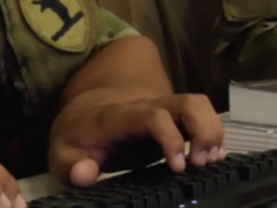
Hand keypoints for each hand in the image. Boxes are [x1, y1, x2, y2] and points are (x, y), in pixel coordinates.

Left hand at [48, 91, 224, 187]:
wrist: (84, 114)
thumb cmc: (77, 138)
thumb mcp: (63, 155)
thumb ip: (70, 166)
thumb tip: (85, 174)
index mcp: (121, 117)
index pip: (153, 116)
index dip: (171, 138)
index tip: (178, 168)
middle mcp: (147, 108)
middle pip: (187, 102)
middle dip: (204, 130)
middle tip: (202, 165)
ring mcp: (163, 111)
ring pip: (198, 105)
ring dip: (213, 131)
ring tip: (211, 162)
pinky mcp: (173, 120)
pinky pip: (200, 116)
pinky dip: (213, 134)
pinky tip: (213, 158)